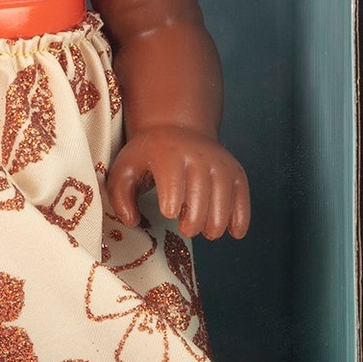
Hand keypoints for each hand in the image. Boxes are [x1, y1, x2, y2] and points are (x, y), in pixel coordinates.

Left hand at [106, 127, 249, 240]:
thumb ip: (120, 196)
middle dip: (193, 221)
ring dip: (215, 223)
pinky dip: (240, 218)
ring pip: (223, 199)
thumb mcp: (125, 169)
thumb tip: (132, 221)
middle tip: (186, 228)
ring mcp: (219, 162)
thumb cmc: (148, 156)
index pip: (173, 181)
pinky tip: (234, 232)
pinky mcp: (235, 171)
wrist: (176, 129)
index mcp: (168, 153)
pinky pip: (242, 196)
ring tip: (206, 231)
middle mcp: (197, 155)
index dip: (172, 203)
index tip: (168, 213)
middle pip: (200, 196)